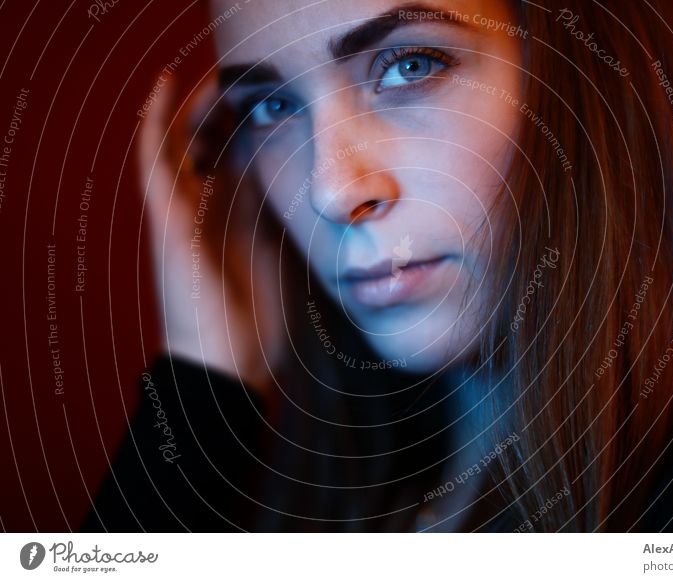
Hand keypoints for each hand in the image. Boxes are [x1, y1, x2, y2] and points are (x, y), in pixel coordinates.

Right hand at [139, 76, 282, 395]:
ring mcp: (184, 211)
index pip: (245, 157)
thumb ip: (294, 222)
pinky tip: (167, 85)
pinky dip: (155, 122)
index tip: (285, 94)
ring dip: (197, 104)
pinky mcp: (166, 219)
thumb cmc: (261, 321)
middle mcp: (210, 208)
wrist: (228, 364)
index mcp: (240, 217)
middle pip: (213, 143)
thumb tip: (327, 192)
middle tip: (256, 74)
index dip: (259, 124)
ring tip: (219, 68)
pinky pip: (154, 160)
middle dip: (231, 108)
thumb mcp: (287, 258)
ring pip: (182, 140)